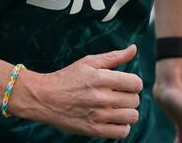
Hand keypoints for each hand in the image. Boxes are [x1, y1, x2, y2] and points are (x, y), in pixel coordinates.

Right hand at [13, 45, 142, 139]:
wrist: (44, 98)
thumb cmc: (68, 77)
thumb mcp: (89, 62)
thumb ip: (114, 56)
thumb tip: (134, 48)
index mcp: (101, 78)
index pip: (136, 83)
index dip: (134, 83)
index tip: (126, 84)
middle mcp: (101, 97)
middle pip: (135, 100)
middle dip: (130, 97)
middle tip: (119, 95)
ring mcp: (98, 115)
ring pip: (132, 117)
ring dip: (127, 112)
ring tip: (117, 108)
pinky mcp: (93, 130)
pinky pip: (121, 132)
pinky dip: (122, 126)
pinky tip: (113, 119)